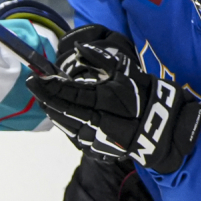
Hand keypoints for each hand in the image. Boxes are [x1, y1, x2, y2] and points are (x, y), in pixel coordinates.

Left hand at [26, 25, 200, 171]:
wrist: (166, 130)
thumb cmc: (147, 96)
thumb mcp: (127, 73)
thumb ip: (101, 60)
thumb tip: (80, 49)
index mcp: (104, 101)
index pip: (68, 94)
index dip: (49, 87)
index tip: (35, 78)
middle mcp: (98, 123)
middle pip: (63, 112)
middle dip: (47, 99)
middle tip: (36, 87)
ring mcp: (98, 140)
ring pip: (67, 127)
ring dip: (54, 113)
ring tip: (46, 100)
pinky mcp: (99, 151)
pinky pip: (76, 139)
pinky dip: (66, 127)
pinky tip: (61, 117)